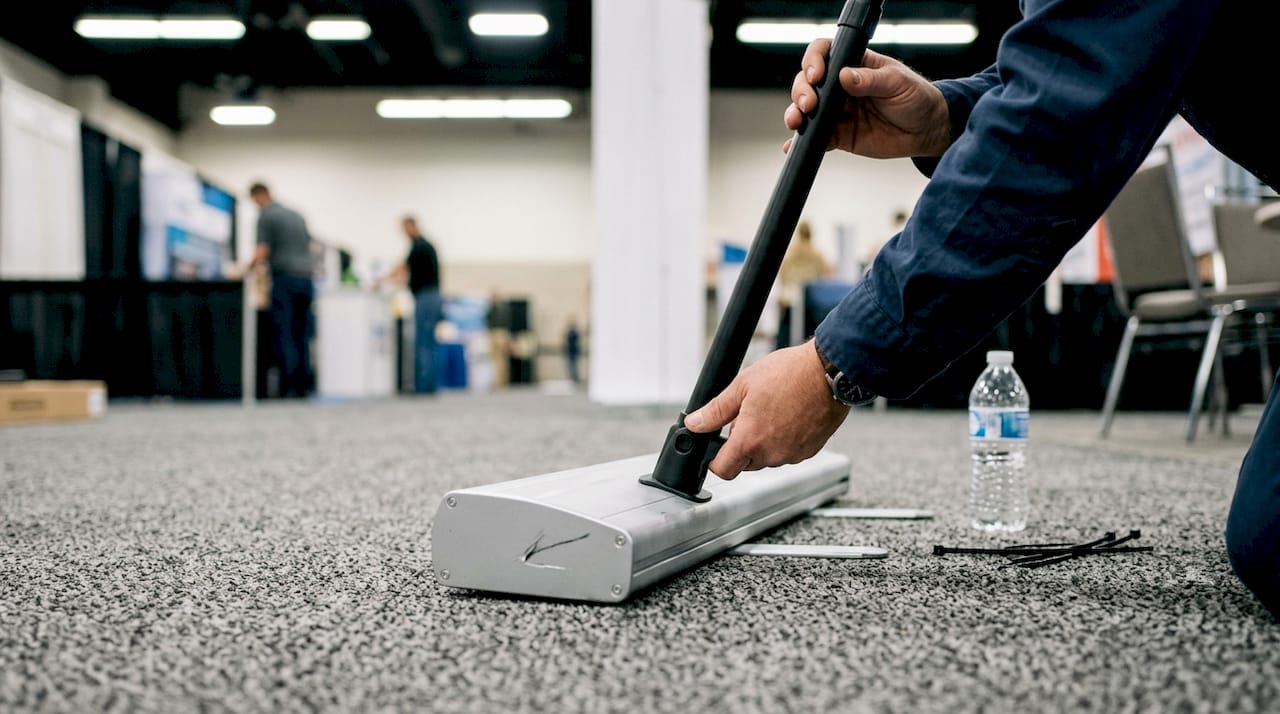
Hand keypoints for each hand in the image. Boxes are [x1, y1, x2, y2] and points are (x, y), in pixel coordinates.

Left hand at [684, 341, 849, 479]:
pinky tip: (788, 416)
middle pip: (745, 463)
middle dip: (741, 445)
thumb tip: (695, 423)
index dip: (714, 461)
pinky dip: (784, 440)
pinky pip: (788, 452)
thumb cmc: (790, 374)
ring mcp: (793, 454)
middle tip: (747, 417)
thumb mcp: (743, 385)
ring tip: (771, 411)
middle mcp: (772, 454)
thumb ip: (715, 410)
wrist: (829, 372)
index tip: (714, 449)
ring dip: (764, 442)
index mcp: (750, 440)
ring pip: (768, 458)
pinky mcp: (810, 451)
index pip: (723, 470)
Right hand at [782, 41, 950, 159]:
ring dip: (796, 114)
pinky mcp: (838, 135)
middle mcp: (840, 87)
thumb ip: (870, 80)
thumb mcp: (897, 83)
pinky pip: (815, 137)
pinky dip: (802, 142)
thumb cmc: (916, 98)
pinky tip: (792, 145)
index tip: (816, 76)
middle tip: (809, 104)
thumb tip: (844, 76)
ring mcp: (837, 111)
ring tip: (797, 121)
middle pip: (807, 82)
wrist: (925, 130)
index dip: (814, 61)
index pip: (825, 53)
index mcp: (854, 64)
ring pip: (806, 110)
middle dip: (801, 91)